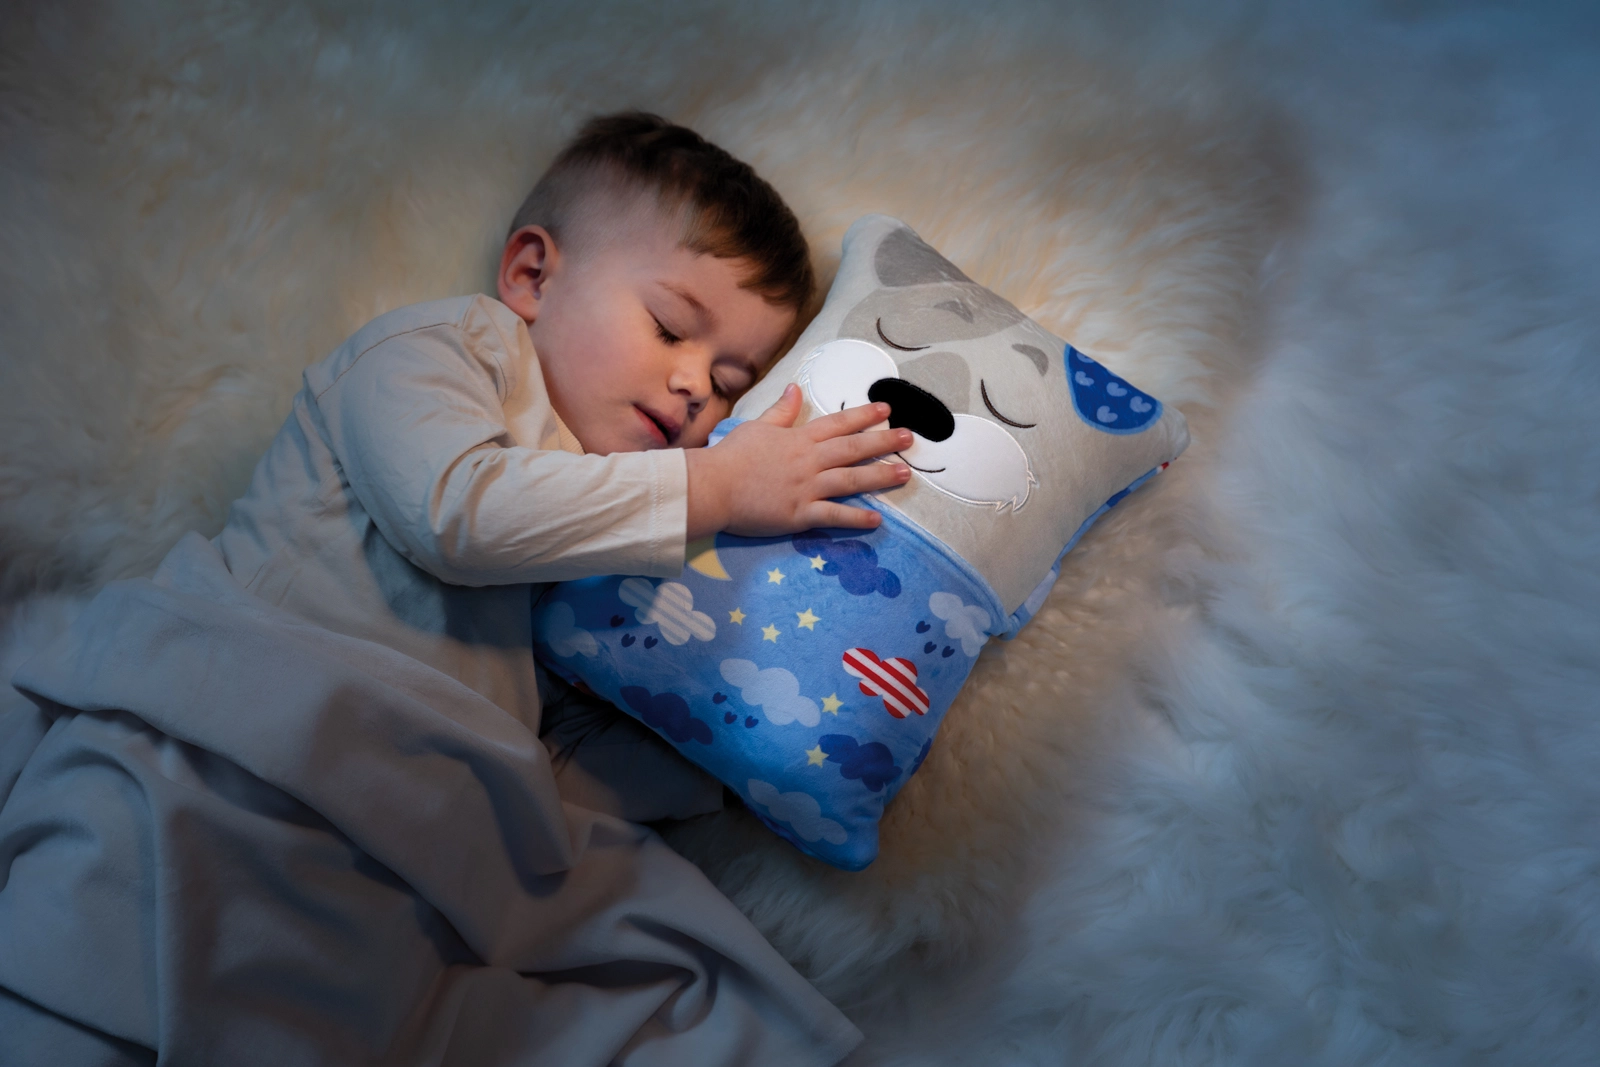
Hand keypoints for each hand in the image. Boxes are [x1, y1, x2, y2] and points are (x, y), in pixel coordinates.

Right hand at [685, 383, 912, 538]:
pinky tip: (877, 519)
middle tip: (910, 437)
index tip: (887, 410)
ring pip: (851, 480)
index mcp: (799, 438)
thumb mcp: (757, 426)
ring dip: (880, 476)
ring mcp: (807, 488)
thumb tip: (795, 387)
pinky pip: (834, 516)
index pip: (838, 423)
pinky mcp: (800, 514)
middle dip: (884, 442)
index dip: (864, 416)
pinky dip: (856, 518)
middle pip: (853, 448)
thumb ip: (781, 410)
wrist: (713, 487)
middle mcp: (809, 461)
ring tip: (905, 474)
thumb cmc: (731, 456)